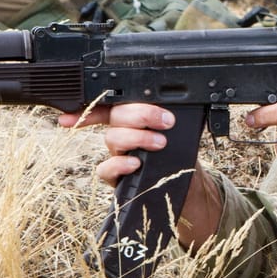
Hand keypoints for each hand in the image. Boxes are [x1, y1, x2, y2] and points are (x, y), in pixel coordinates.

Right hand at [66, 102, 220, 248]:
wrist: (187, 178)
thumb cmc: (180, 150)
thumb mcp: (179, 127)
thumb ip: (169, 112)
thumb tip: (170, 105)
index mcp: (134, 116)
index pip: (114, 103)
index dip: (101, 99)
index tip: (90, 100)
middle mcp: (122, 132)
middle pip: (117, 115)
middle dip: (142, 115)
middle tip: (167, 122)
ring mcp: (117, 154)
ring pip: (112, 137)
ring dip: (137, 137)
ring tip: (160, 143)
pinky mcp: (116, 175)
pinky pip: (105, 168)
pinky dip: (120, 164)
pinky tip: (136, 164)